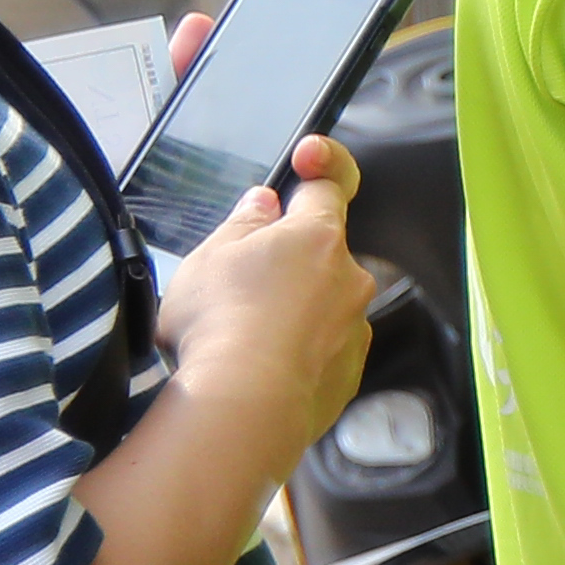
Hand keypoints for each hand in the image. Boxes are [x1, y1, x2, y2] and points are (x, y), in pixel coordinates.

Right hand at [158, 134, 377, 438]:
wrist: (241, 406)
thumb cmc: (218, 323)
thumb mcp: (209, 259)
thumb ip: (243, 226)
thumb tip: (266, 205)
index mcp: (317, 237)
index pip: (329, 187)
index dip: (321, 168)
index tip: (308, 158)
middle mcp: (350, 278)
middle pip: (322, 254)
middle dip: (288, 264)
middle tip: (238, 288)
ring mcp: (355, 328)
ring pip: (323, 306)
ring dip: (291, 314)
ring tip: (241, 340)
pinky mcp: (350, 374)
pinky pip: (324, 352)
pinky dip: (298, 355)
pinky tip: (260, 370)